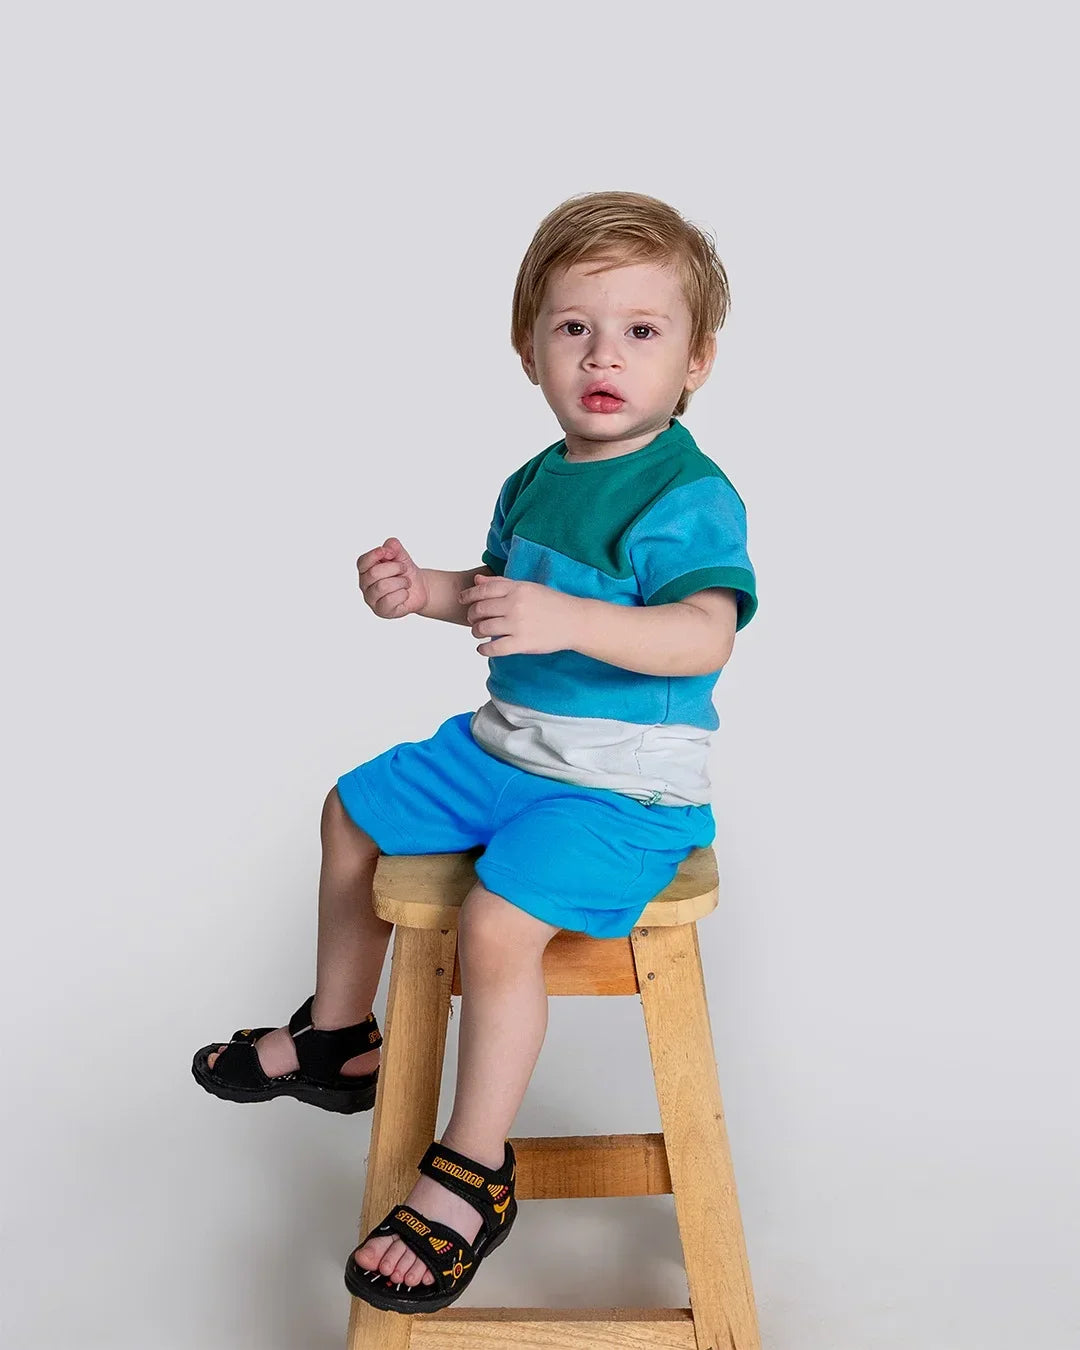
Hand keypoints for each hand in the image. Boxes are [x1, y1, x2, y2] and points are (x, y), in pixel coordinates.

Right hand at [356, 537, 429, 618]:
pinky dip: (403, 594)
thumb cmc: (405, 572)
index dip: (374, 556)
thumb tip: (387, 549)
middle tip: (404, 569)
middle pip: (374, 573)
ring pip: (382, 586)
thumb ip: (393, 546)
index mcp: (365, 570)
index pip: (362, 562)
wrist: (419, 588)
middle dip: (395, 568)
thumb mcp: (401, 554)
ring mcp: (371, 599)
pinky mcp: (381, 611)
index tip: (388, 552)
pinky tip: (404, 594)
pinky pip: (390, 600)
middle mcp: (365, 585)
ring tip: (406, 582)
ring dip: (400, 582)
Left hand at [459, 574, 580, 655]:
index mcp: (517, 589)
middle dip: (471, 615)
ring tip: (477, 633)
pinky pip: (495, 648)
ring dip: (476, 631)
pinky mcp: (523, 643)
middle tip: (472, 619)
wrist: (575, 621)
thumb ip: (501, 583)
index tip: (462, 600)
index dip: (468, 595)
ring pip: (484, 628)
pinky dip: (484, 650)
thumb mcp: (528, 587)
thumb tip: (477, 580)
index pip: (483, 590)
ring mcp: (518, 625)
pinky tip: (482, 649)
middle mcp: (515, 605)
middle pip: (480, 609)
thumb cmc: (552, 603)